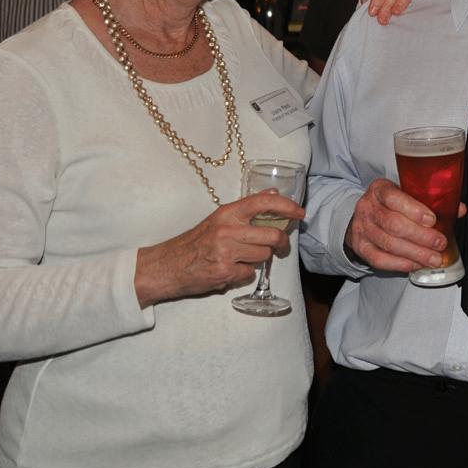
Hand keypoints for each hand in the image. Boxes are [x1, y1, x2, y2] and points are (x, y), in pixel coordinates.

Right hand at [134, 190, 304, 307]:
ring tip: (242, 258)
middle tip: (281, 246)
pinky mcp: (224, 272)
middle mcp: (228, 230)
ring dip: (259, 260)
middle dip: (281, 243)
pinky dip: (244, 274)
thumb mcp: (219, 219)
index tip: (300, 213)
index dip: (287, 206)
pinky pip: (250, 274)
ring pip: (264, 256)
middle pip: (272, 235)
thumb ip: (246, 209)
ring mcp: (226, 252)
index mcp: (227, 213)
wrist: (167, 266)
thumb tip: (274, 193)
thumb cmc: (195, 242)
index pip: (264, 203)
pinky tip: (230, 270)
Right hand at [343, 178, 447, 271]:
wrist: (364, 216)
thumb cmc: (391, 205)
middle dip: (421, 236)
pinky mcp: (361, 248)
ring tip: (434, 258)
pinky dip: (402, 264)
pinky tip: (417, 264)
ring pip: (389, 244)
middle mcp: (368, 208)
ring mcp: (362, 229)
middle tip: (440, 243)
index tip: (433, 220)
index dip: (414, 210)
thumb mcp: (406, 194)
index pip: (393, 198)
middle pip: (393, 224)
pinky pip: (381, 260)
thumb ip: (431, 200)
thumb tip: (458, 209)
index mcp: (379, 190)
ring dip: (415, 254)